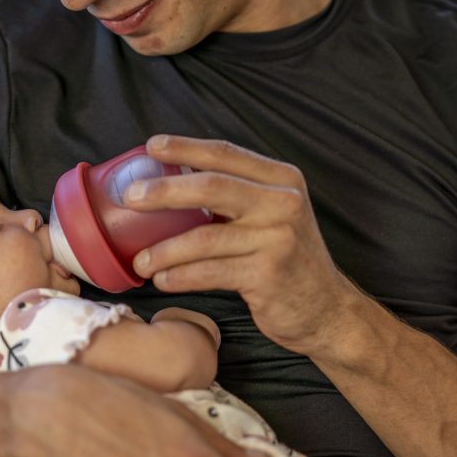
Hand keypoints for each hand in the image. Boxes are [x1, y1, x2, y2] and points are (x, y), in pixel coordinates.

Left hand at [125, 135, 354, 353]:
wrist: (326, 310)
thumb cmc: (286, 260)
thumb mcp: (273, 216)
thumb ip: (238, 196)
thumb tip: (172, 182)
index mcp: (281, 180)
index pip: (226, 154)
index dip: (185, 148)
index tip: (151, 146)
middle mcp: (283, 203)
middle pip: (212, 187)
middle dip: (165, 190)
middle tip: (130, 198)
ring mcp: (277, 238)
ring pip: (205, 237)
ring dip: (164, 249)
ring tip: (139, 260)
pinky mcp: (268, 274)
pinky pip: (210, 272)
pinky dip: (181, 276)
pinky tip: (162, 279)